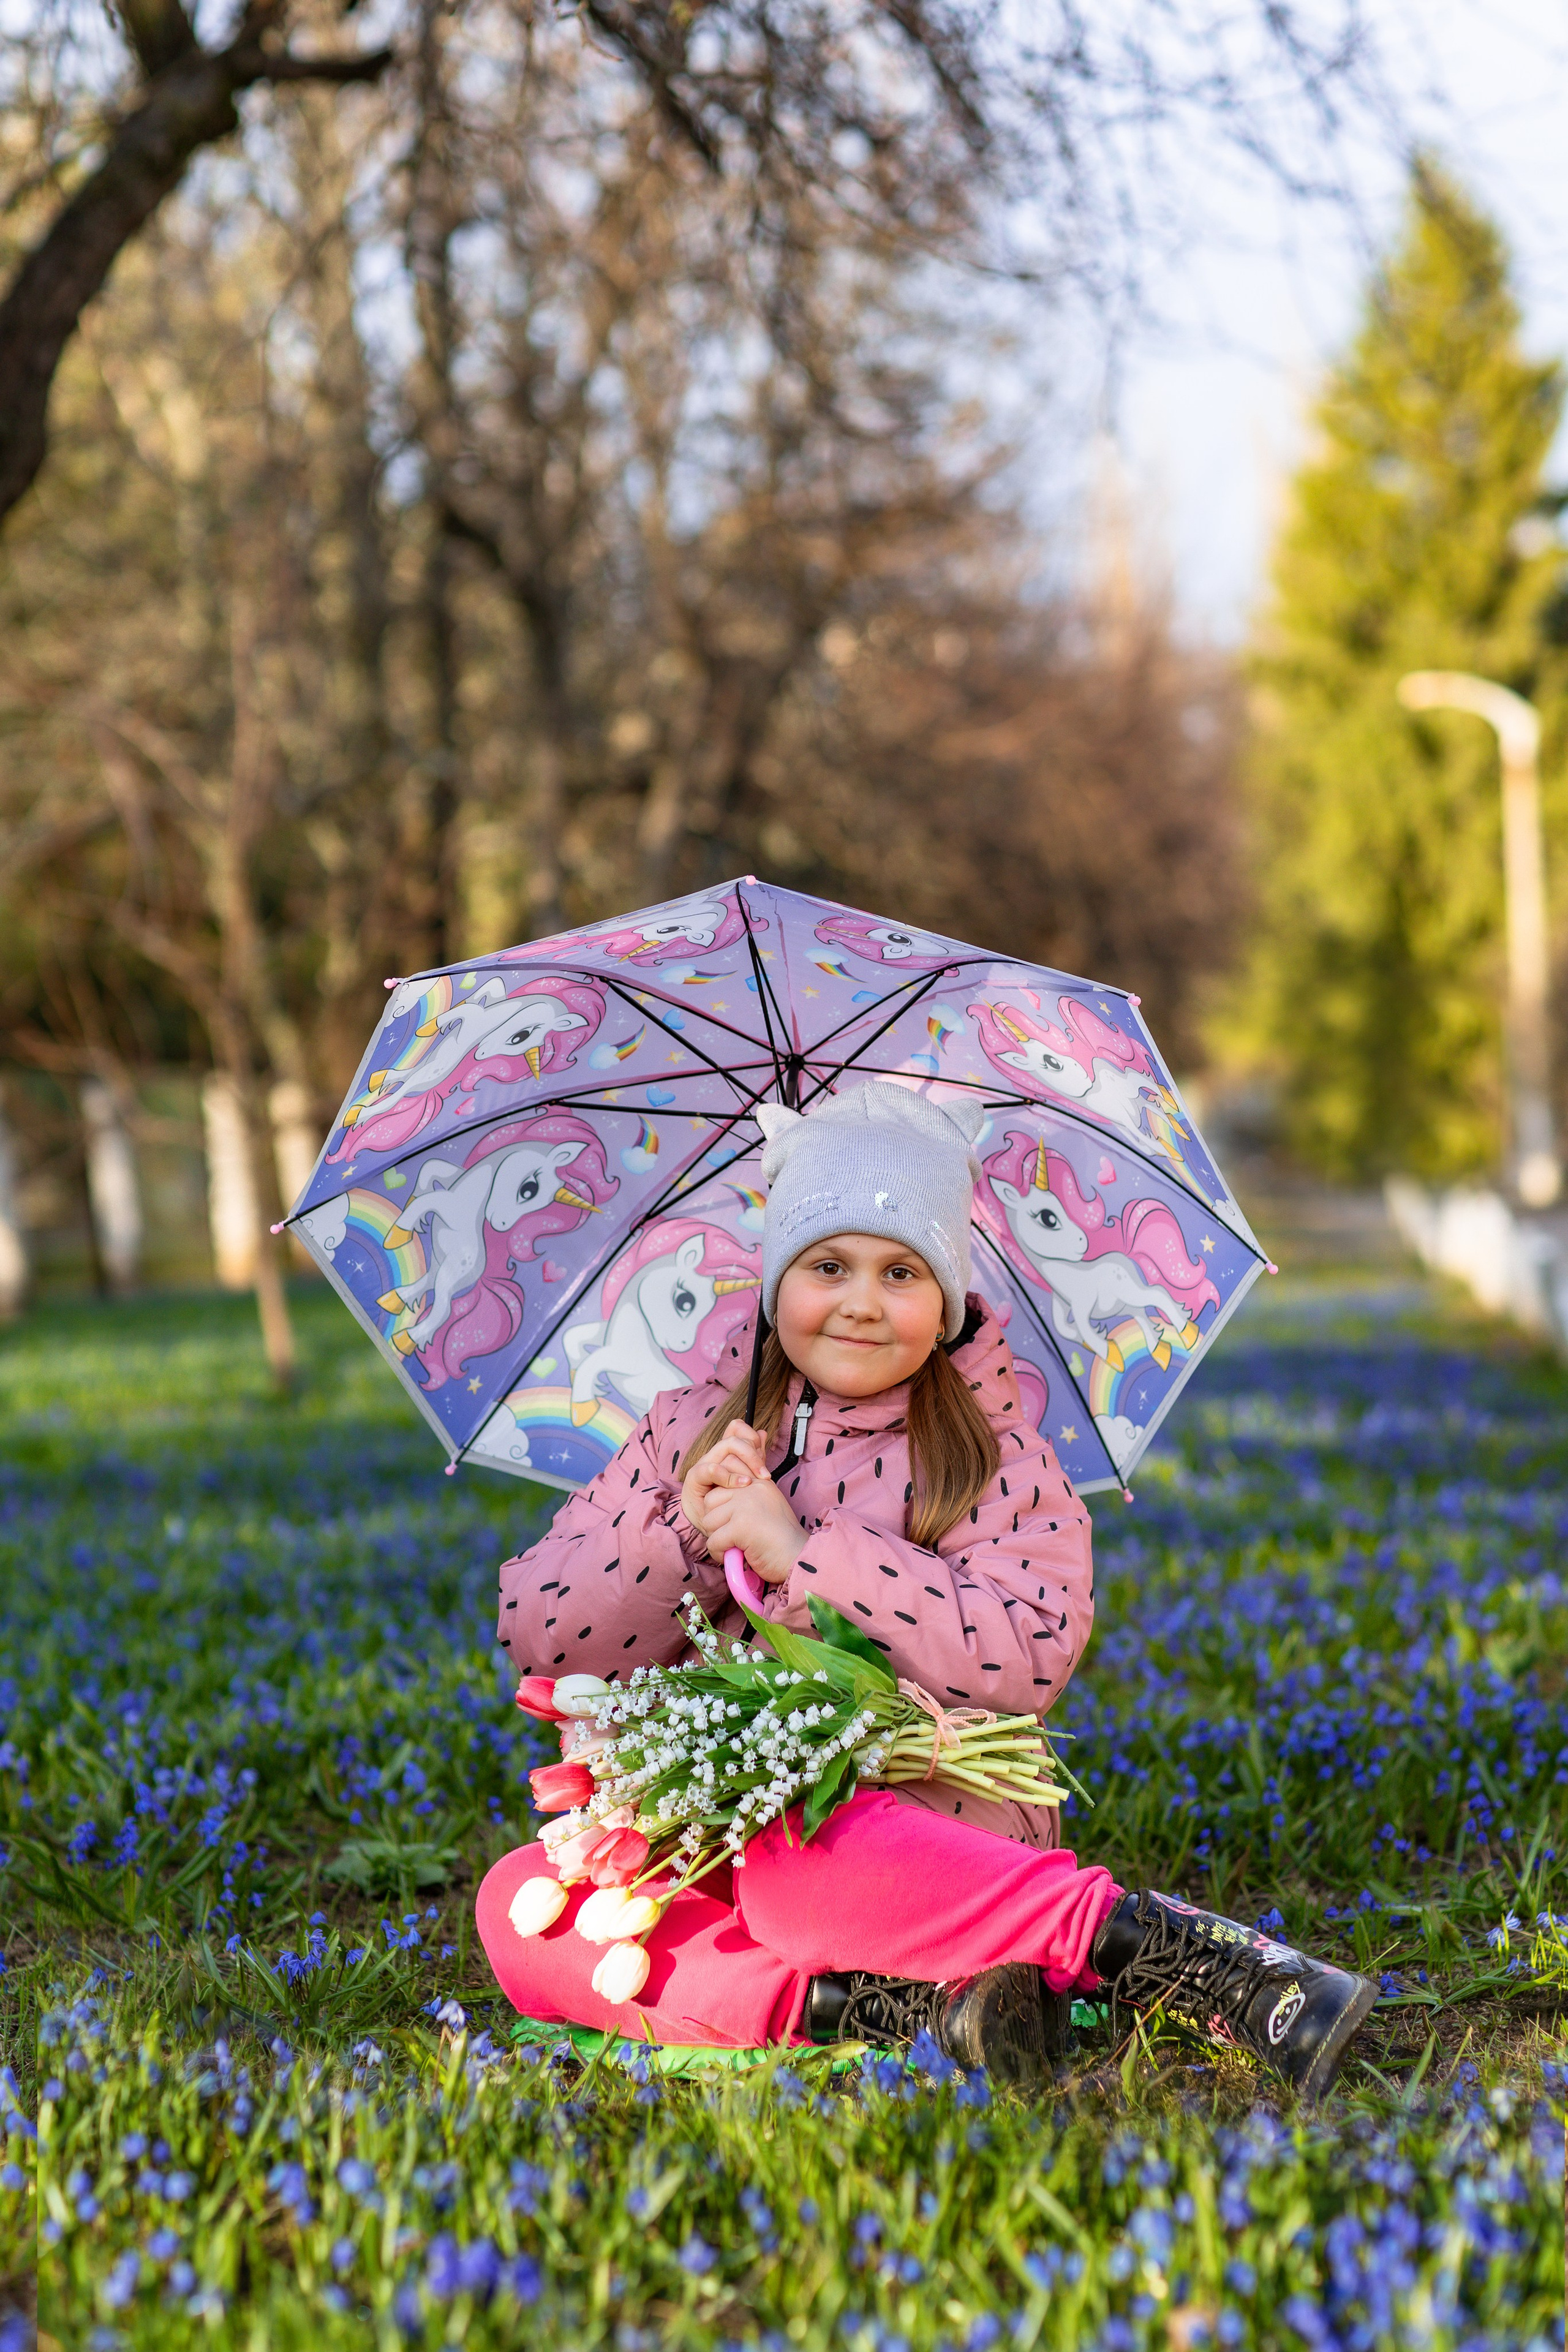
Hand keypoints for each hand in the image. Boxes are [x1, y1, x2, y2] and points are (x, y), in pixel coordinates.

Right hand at [680, 1422, 767, 1536]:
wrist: (708, 1524)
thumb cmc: (726, 1503)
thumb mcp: (744, 1479)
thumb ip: (753, 1458)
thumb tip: (763, 1433)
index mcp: (725, 1453)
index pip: (736, 1428)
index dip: (751, 1435)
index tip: (763, 1454)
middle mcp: (714, 1454)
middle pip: (735, 1437)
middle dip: (754, 1453)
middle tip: (766, 1474)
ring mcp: (704, 1463)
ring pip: (726, 1446)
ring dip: (747, 1461)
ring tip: (757, 1479)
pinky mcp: (695, 1477)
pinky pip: (712, 1469)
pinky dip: (730, 1476)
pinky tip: (743, 1484)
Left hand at [698, 1474, 803, 1585]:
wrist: (800, 1558)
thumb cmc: (782, 1539)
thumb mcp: (766, 1507)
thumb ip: (746, 1499)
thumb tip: (713, 1503)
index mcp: (759, 1482)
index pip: (723, 1479)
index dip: (720, 1504)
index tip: (732, 1521)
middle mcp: (751, 1488)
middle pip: (710, 1501)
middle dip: (715, 1522)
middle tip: (731, 1537)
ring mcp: (745, 1505)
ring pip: (708, 1521)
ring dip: (717, 1539)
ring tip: (734, 1547)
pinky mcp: (740, 1526)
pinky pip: (713, 1541)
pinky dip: (720, 1554)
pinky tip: (735, 1558)